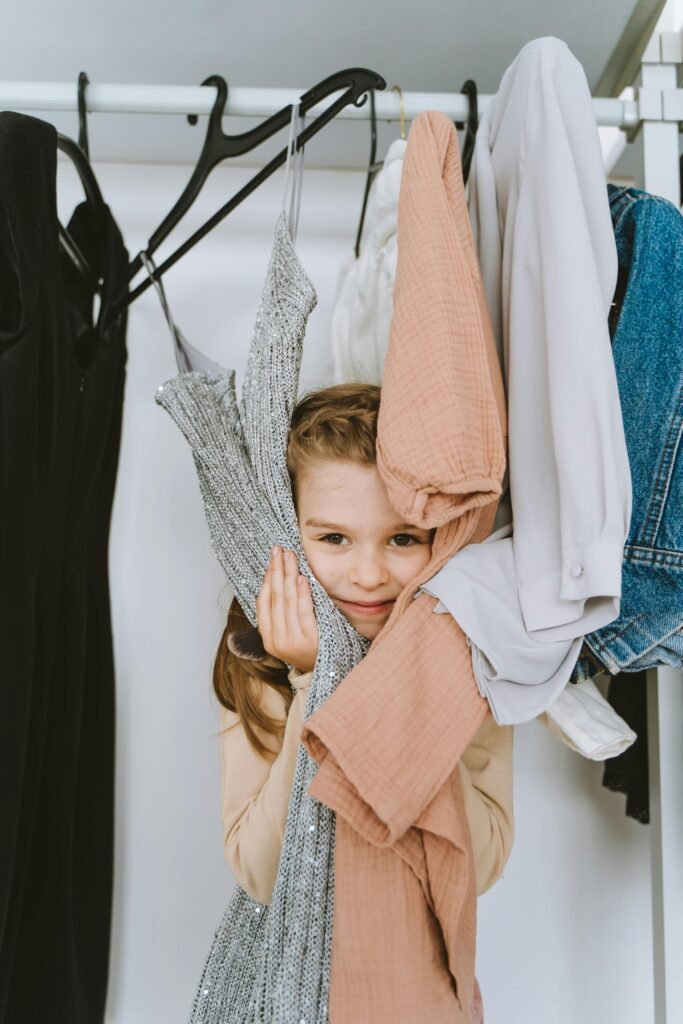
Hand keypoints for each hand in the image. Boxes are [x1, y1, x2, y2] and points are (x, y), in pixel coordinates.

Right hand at [256, 546, 318, 672]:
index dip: (266, 578)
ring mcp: (292, 640)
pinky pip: (304, 611)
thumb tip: (276, 582)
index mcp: (267, 637)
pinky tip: (301, 578)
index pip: (263, 602)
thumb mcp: (288, 636)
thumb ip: (280, 615)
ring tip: (289, 557)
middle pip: (275, 597)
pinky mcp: (310, 640)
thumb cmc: (307, 650)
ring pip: (287, 601)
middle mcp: (276, 639)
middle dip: (276, 570)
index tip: (271, 560)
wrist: (323, 673)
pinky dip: (302, 593)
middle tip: (279, 550)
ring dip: (287, 575)